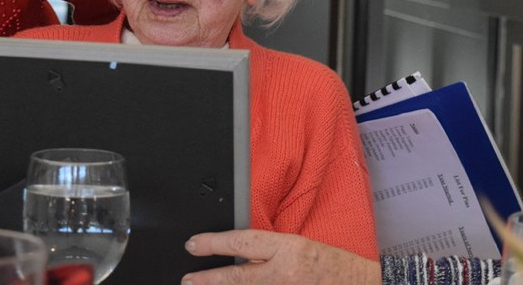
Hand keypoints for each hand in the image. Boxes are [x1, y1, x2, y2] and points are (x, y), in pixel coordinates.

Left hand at [181, 229, 380, 284]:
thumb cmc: (335, 265)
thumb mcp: (300, 245)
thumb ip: (269, 251)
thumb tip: (236, 254)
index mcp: (289, 248)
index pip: (242, 243)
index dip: (213, 243)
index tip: (193, 245)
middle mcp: (286, 273)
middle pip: (237, 277)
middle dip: (208, 280)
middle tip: (187, 280)